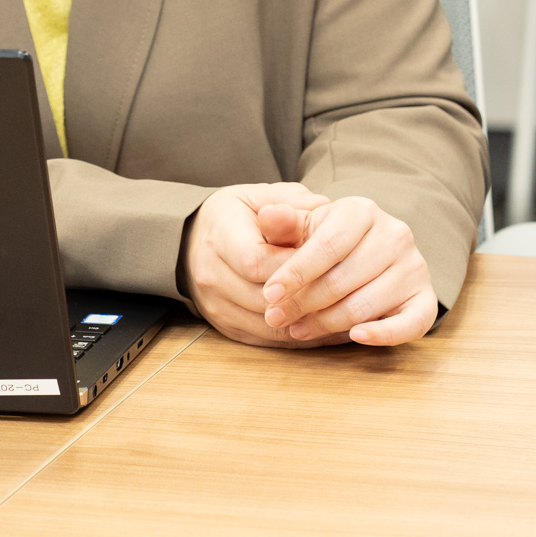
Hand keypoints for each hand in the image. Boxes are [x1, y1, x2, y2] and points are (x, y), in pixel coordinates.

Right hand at [178, 183, 333, 348]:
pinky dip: (296, 335)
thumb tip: (323, 207)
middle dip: (305, 298)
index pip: (255, 261)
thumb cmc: (236, 216)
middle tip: (344, 294)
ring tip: (341, 313)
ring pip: (266, 325)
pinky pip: (264, 339)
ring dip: (305, 322)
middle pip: (262, 299)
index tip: (328, 265)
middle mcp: (211, 274)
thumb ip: (291, 202)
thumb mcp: (260, 197)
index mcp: (219, 235)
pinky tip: (324, 326)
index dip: (294, 270)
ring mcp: (215, 305)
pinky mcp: (225, 326)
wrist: (191, 241)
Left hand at [259, 196, 435, 346]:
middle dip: (303, 303)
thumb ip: (285, 225)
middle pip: (343, 280)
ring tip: (298, 329)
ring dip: (327, 323)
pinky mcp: (425, 299)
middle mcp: (395, 235)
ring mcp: (414, 267)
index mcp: (362, 212)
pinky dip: (383, 334)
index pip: (328, 245)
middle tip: (275, 318)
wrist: (370, 252)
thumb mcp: (305, 228)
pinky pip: (410, 324)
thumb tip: (266, 215)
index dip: (296, 273)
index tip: (269, 294)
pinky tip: (356, 337)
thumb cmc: (329, 241)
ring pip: (364, 305)